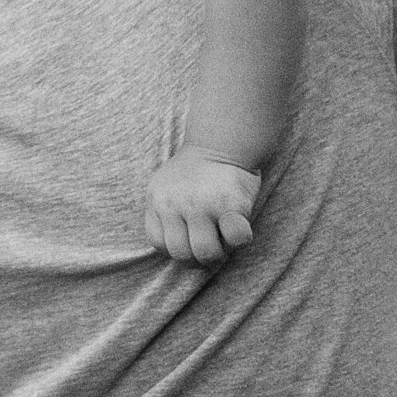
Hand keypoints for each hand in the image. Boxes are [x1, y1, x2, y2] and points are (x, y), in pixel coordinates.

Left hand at [143, 145, 260, 266]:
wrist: (222, 141)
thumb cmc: (195, 172)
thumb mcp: (165, 187)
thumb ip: (164, 215)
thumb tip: (179, 254)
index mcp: (157, 201)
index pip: (159, 244)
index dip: (178, 246)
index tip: (190, 237)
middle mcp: (176, 204)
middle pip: (182, 254)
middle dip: (198, 256)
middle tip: (212, 240)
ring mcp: (203, 205)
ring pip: (207, 252)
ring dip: (220, 251)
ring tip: (224, 236)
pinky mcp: (231, 204)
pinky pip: (236, 238)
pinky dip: (239, 239)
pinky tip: (239, 225)